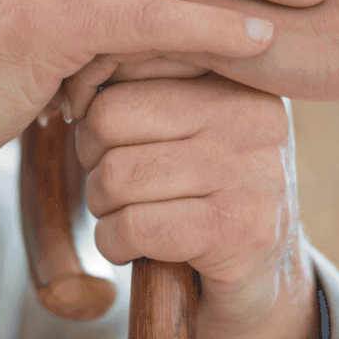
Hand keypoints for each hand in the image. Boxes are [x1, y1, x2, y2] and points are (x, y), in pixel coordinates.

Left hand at [75, 74, 320, 338]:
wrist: (264, 281)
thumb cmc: (202, 191)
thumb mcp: (185, 124)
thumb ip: (142, 84)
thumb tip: (75, 74)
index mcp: (236, 75)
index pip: (128, 57)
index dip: (92, 102)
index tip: (104, 135)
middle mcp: (252, 114)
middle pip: (109, 116)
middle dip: (92, 158)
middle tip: (116, 182)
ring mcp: (250, 172)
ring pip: (116, 175)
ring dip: (102, 206)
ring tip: (130, 213)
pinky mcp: (239, 231)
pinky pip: (133, 226)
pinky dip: (114, 243)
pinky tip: (136, 247)